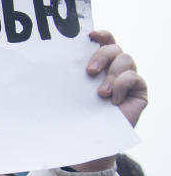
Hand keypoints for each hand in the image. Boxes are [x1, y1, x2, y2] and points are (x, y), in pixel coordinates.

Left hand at [72, 31, 146, 171]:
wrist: (88, 141)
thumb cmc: (73, 116)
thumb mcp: (64, 94)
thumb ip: (60, 78)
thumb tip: (36, 63)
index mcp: (96, 64)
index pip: (103, 41)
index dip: (101, 34)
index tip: (90, 35)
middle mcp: (113, 68)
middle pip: (114, 47)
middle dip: (102, 55)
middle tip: (89, 72)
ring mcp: (127, 78)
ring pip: (125, 59)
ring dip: (111, 75)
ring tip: (100, 94)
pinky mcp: (138, 91)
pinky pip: (134, 77)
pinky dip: (122, 85)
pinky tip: (113, 101)